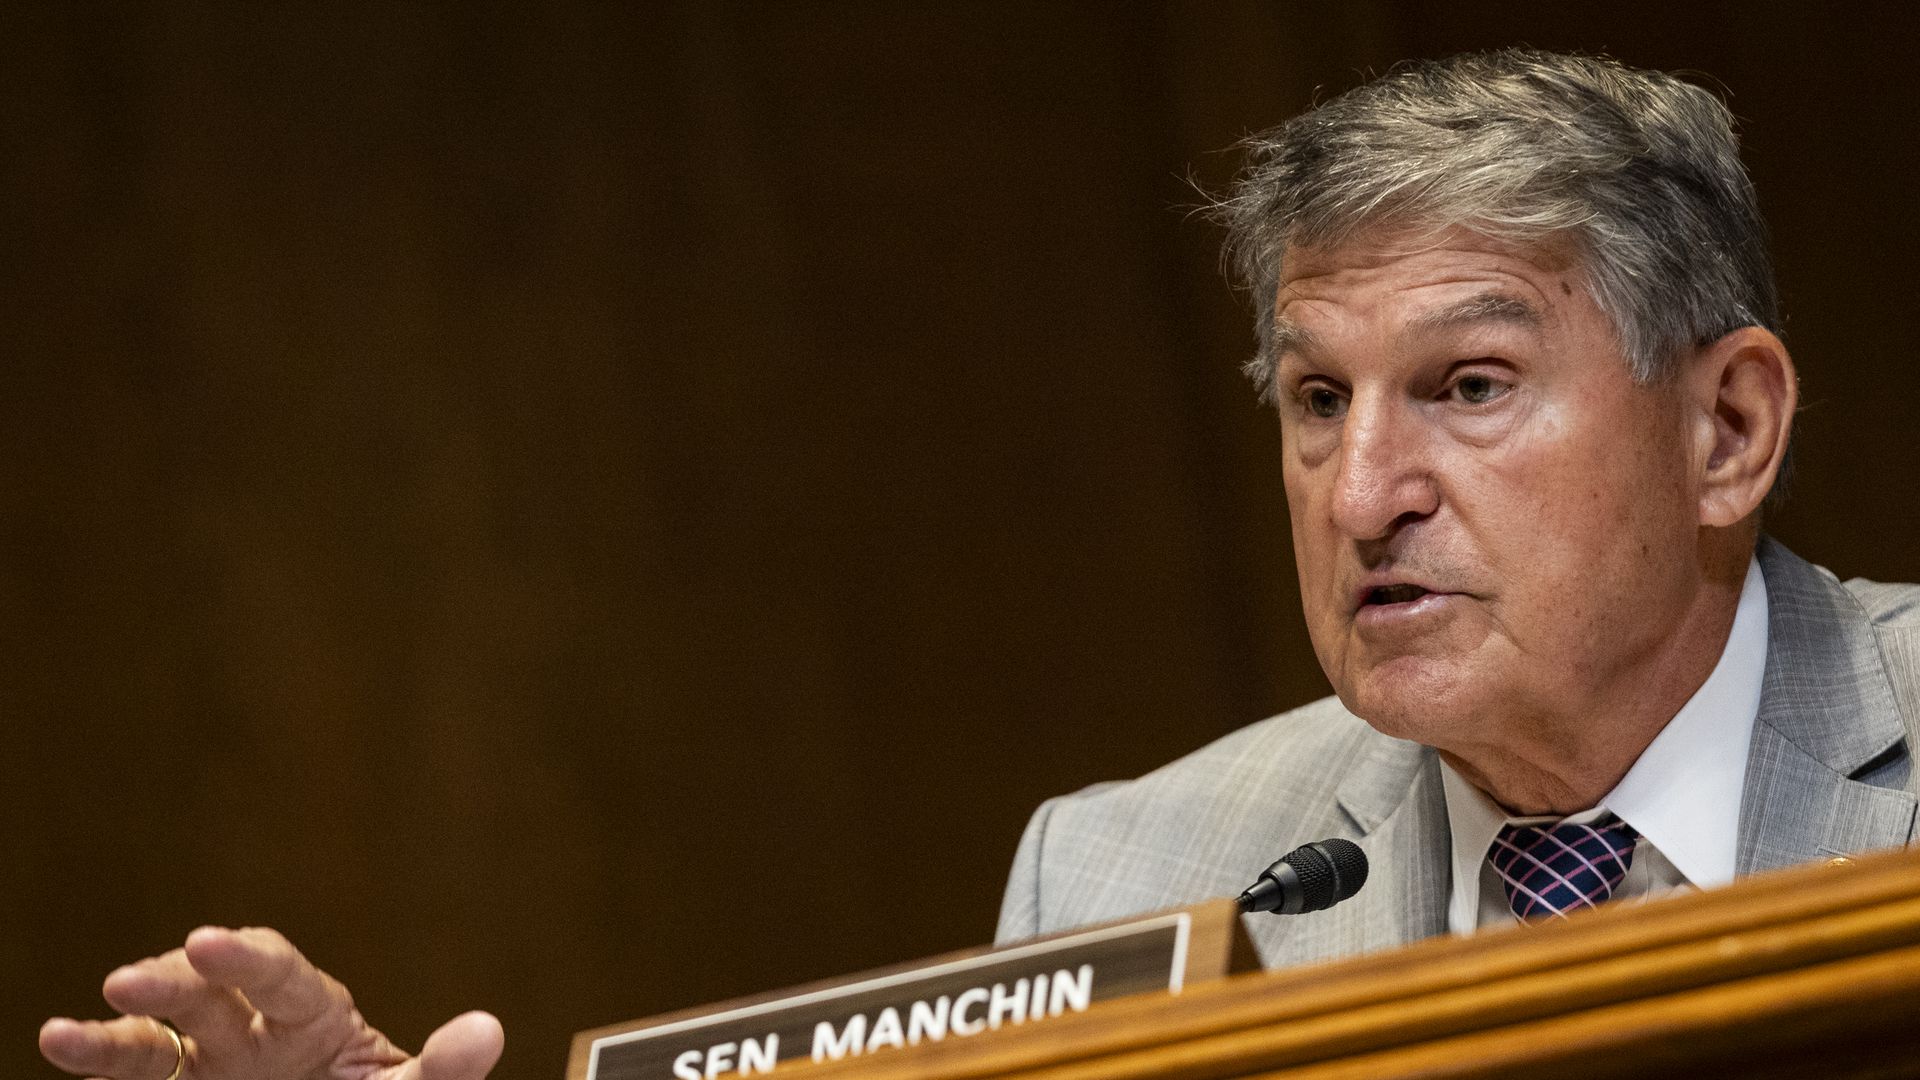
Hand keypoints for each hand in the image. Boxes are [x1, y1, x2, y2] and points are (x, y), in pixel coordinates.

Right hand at [39, 926, 503, 1079]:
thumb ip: (440, 1068)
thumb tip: (488, 1030)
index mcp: (311, 1013)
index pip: (278, 977)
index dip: (243, 960)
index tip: (205, 942)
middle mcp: (248, 1030)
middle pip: (206, 992)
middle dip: (171, 980)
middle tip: (132, 979)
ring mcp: (204, 1065)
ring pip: (153, 1037)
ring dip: (113, 1035)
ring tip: (66, 1035)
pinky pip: (130, 1078)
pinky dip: (94, 1061)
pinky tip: (60, 1043)